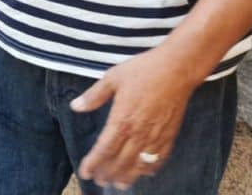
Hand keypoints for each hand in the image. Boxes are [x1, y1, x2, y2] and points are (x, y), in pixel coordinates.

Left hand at [71, 47, 198, 189]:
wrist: (176, 69)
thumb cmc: (143, 70)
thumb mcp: (113, 78)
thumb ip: (94, 96)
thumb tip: (75, 106)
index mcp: (122, 120)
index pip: (104, 149)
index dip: (93, 163)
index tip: (85, 172)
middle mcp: (138, 133)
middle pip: (121, 162)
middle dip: (108, 174)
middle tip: (99, 182)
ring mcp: (155, 136)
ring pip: (139, 165)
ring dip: (128, 177)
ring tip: (119, 185)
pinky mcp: (169, 135)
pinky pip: (158, 158)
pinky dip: (149, 169)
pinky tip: (144, 172)